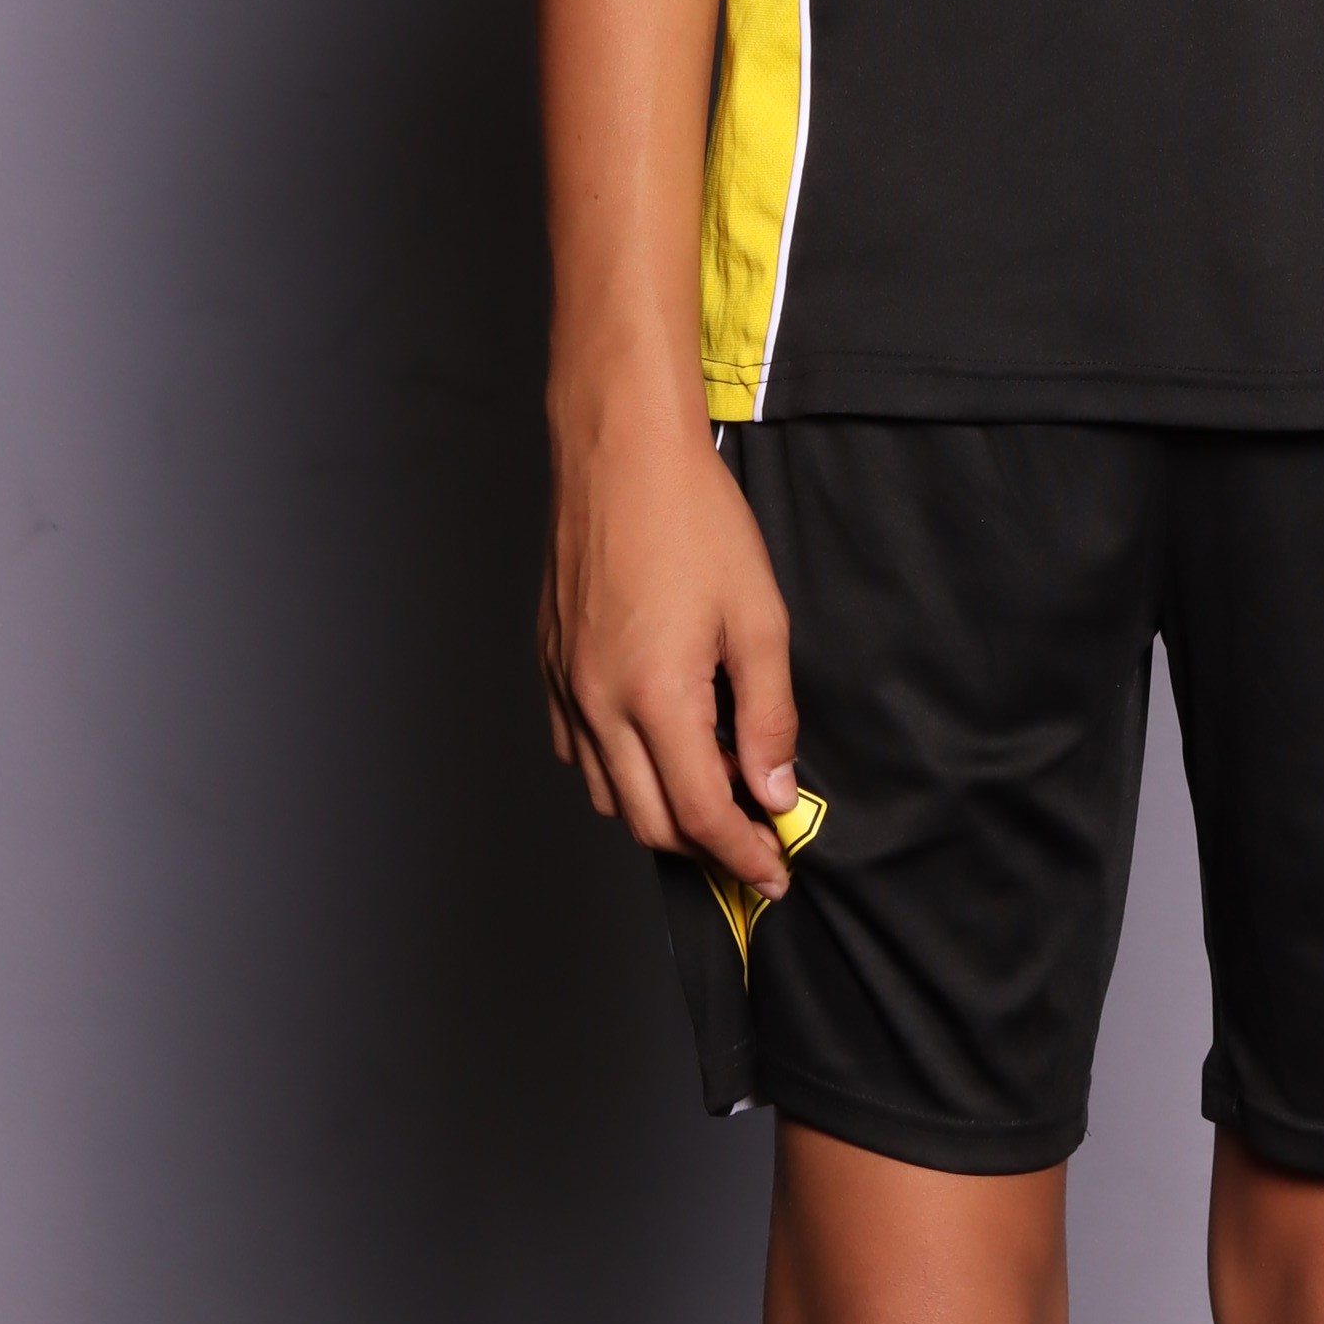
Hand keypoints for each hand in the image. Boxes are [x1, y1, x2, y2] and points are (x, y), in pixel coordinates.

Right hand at [537, 386, 797, 903]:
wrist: (621, 452)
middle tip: (753, 841)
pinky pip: (577, 750)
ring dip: (660, 810)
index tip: (775, 871)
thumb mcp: (759, 617)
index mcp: (655, 696)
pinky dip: (618, 770)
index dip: (742, 854)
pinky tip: (656, 741)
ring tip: (713, 783)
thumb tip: (774, 792)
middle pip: (648, 823)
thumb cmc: (694, 519)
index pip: (700, 815)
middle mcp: (597, 702)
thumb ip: (769, 715)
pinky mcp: (549, 664)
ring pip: (607, 794)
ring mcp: (565, 685)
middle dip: (705, 847)